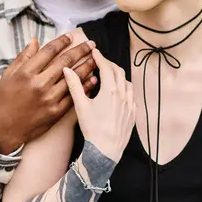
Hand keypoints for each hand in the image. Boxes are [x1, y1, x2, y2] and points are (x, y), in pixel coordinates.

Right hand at [0, 34, 96, 154]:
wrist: (5, 128)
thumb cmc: (5, 99)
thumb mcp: (8, 75)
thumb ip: (23, 57)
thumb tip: (35, 40)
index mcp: (26, 72)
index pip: (49, 51)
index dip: (62, 42)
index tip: (71, 36)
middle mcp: (39, 84)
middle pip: (65, 62)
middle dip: (81, 50)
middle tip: (91, 44)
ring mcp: (49, 98)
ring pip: (73, 78)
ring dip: (87, 66)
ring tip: (96, 58)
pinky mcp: (56, 111)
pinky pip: (74, 95)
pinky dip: (85, 86)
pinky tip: (93, 78)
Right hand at [64, 48, 134, 162]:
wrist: (106, 150)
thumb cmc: (92, 129)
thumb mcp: (81, 106)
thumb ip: (74, 85)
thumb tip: (67, 70)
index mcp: (110, 90)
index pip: (106, 67)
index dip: (100, 57)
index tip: (95, 52)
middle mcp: (123, 94)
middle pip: (118, 71)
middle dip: (109, 64)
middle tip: (100, 62)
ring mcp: (130, 103)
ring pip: (127, 82)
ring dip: (118, 76)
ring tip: (109, 76)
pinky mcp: (133, 112)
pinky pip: (132, 95)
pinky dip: (125, 88)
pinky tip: (119, 92)